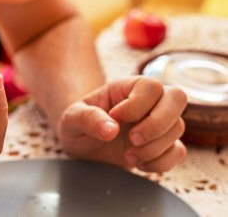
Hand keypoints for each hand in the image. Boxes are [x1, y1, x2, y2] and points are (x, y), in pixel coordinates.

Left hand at [57, 76, 186, 171]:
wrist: (81, 146)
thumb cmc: (77, 126)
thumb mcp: (71, 119)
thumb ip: (87, 119)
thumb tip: (111, 129)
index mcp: (124, 88)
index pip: (150, 86)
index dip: (136, 104)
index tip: (115, 118)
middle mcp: (146, 102)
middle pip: (177, 98)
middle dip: (156, 124)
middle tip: (132, 138)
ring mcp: (156, 123)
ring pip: (178, 127)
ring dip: (154, 147)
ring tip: (128, 155)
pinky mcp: (161, 145)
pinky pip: (178, 151)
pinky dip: (161, 162)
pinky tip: (139, 164)